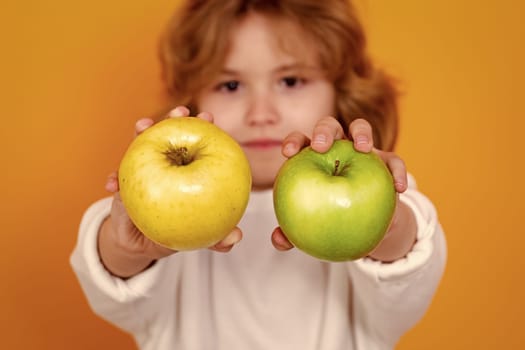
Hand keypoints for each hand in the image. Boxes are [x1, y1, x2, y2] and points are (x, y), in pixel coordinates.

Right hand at [100, 106, 242, 275]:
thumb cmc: (176, 231)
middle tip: (179, 111)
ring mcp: (143, 169)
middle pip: (170, 136)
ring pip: (140, 146)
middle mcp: (166, 164)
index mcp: (188, 170)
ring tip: (141, 126)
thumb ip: (216, 238)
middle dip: (174, 119)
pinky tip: (112, 184)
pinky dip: (114, 179)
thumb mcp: (197, 237)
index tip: (209, 117)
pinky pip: (116, 178)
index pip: (198, 144)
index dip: (204, 128)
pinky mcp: (123, 182)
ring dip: (139, 134)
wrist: (142, 242)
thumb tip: (235, 238)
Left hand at [271, 117, 408, 251]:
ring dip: (362, 133)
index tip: (288, 153)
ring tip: (363, 148)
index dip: (293, 142)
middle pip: (329, 127)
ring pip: (361, 128)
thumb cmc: (329, 217)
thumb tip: (278, 241)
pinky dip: (397, 172)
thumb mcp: (313, 225)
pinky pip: (394, 162)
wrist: (365, 223)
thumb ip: (293, 231)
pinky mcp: (386, 161)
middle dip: (324, 131)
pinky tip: (399, 188)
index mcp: (313, 157)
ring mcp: (363, 150)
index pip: (300, 141)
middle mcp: (337, 146)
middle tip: (321, 146)